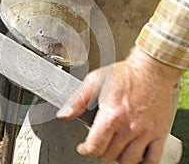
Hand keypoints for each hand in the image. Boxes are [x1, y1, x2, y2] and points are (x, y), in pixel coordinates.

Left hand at [57, 46, 182, 163]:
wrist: (151, 69)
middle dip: (100, 151)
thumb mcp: (95, 81)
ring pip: (128, 161)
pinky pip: (153, 160)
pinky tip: (134, 155)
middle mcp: (130, 126)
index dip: (85, 151)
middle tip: (99, 143)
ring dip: (118, 157)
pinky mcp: (160, 133)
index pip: (95, 147)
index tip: (84, 148)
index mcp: (112, 115)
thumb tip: (63, 115)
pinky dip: (142, 163)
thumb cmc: (125, 74)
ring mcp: (146, 132)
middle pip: (109, 155)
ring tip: (114, 148)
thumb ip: (77, 100)